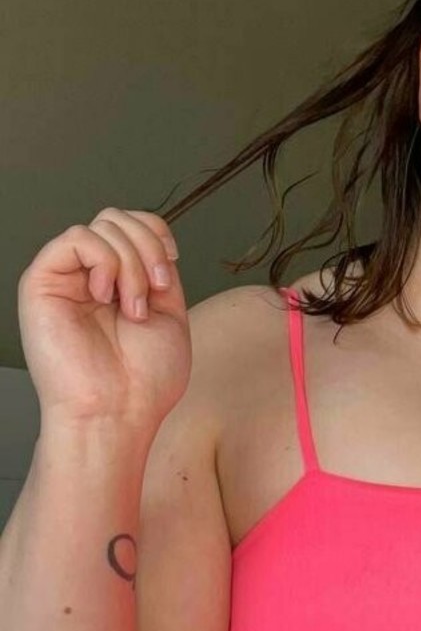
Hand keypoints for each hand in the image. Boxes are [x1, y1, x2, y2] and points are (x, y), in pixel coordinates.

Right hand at [18, 207, 190, 432]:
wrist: (117, 412)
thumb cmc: (143, 380)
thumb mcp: (169, 313)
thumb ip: (158, 269)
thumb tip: (153, 237)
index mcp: (120, 283)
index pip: (136, 226)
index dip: (157, 236)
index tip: (169, 271)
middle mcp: (91, 277)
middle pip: (119, 218)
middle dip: (148, 248)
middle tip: (154, 291)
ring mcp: (67, 278)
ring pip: (103, 225)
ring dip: (132, 263)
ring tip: (131, 308)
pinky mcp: (42, 282)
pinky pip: (77, 237)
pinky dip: (104, 260)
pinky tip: (105, 295)